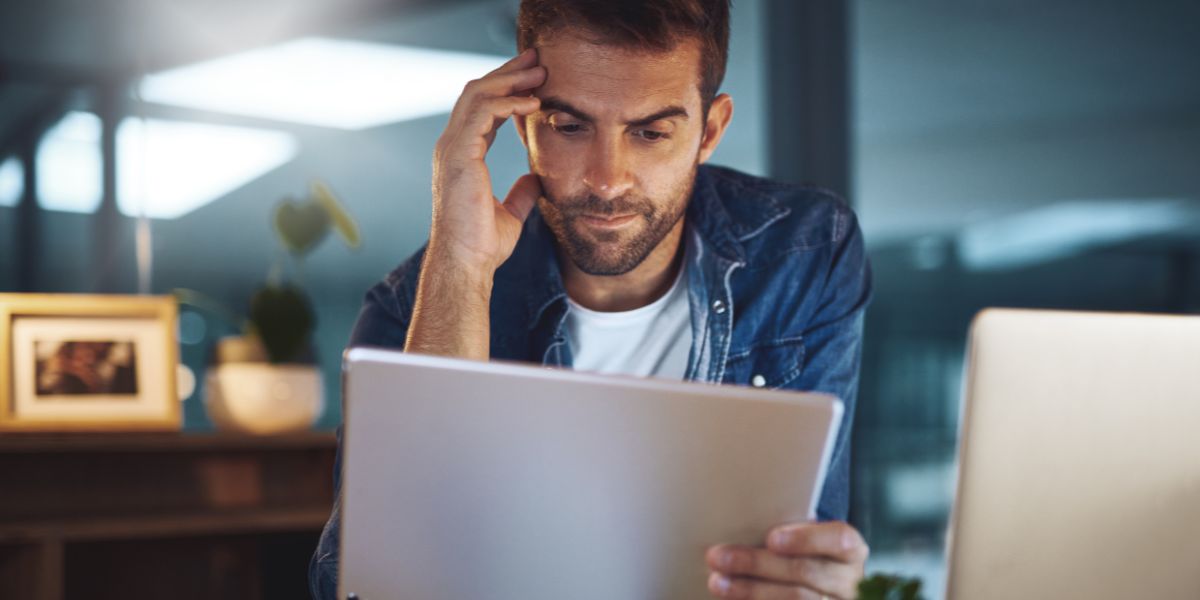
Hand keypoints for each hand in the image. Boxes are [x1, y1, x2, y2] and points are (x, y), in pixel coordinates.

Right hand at [429, 47, 546, 274]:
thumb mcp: (510, 213)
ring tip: (540, 72)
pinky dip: (509, 102)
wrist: (466, 263)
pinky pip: (483, 112)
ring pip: (478, 94)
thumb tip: (535, 180)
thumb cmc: (482, 245)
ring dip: (510, 79)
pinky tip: (533, 103)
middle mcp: (451, 146)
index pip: (482, 108)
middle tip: (538, 61)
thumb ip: (521, 193)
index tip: (536, 79)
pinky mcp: (458, 154)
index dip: (507, 89)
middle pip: (477, 92)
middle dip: (508, 72)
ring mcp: (451, 148)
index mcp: (461, 156)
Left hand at [706, 521, 868, 599]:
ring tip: (717, 582)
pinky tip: (733, 599)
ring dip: (750, 591)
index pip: (838, 540)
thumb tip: (741, 522)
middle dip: (757, 564)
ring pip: (795, 599)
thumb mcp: (808, 538)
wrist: (824, 588)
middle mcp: (850, 582)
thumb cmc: (806, 553)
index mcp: (851, 551)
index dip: (806, 539)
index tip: (771, 538)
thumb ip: (789, 531)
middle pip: (804, 572)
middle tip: (718, 557)